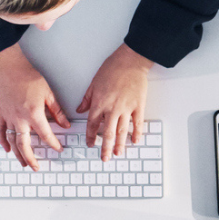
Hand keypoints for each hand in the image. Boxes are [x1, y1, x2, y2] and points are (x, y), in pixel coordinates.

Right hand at [0, 44, 69, 170]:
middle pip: (25, 145)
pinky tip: (6, 149)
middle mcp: (20, 119)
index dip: (54, 144)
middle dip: (31, 158)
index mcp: (34, 114)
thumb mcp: (48, 93)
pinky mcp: (1, 114)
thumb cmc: (29, 78)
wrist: (10, 68)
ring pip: (12, 141)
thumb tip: (66, 124)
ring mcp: (8, 117)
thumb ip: (57, 111)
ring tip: (23, 163)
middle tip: (37, 167)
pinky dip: (2, 141)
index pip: (46, 135)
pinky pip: (0, 131)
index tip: (59, 149)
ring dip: (17, 154)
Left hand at [76, 44, 151, 161]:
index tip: (90, 144)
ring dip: (120, 144)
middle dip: (105, 147)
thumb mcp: (94, 83)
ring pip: (122, 131)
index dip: (91, 136)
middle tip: (104, 158)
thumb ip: (87, 99)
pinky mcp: (139, 106)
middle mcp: (112, 108)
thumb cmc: (112, 69)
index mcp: (99, 103)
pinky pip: (138, 123)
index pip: (93, 125)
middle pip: (108, 133)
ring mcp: (127, 108)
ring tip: (118, 153)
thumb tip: (80, 109)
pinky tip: (135, 141)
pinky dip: (137, 133)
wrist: (130, 61)